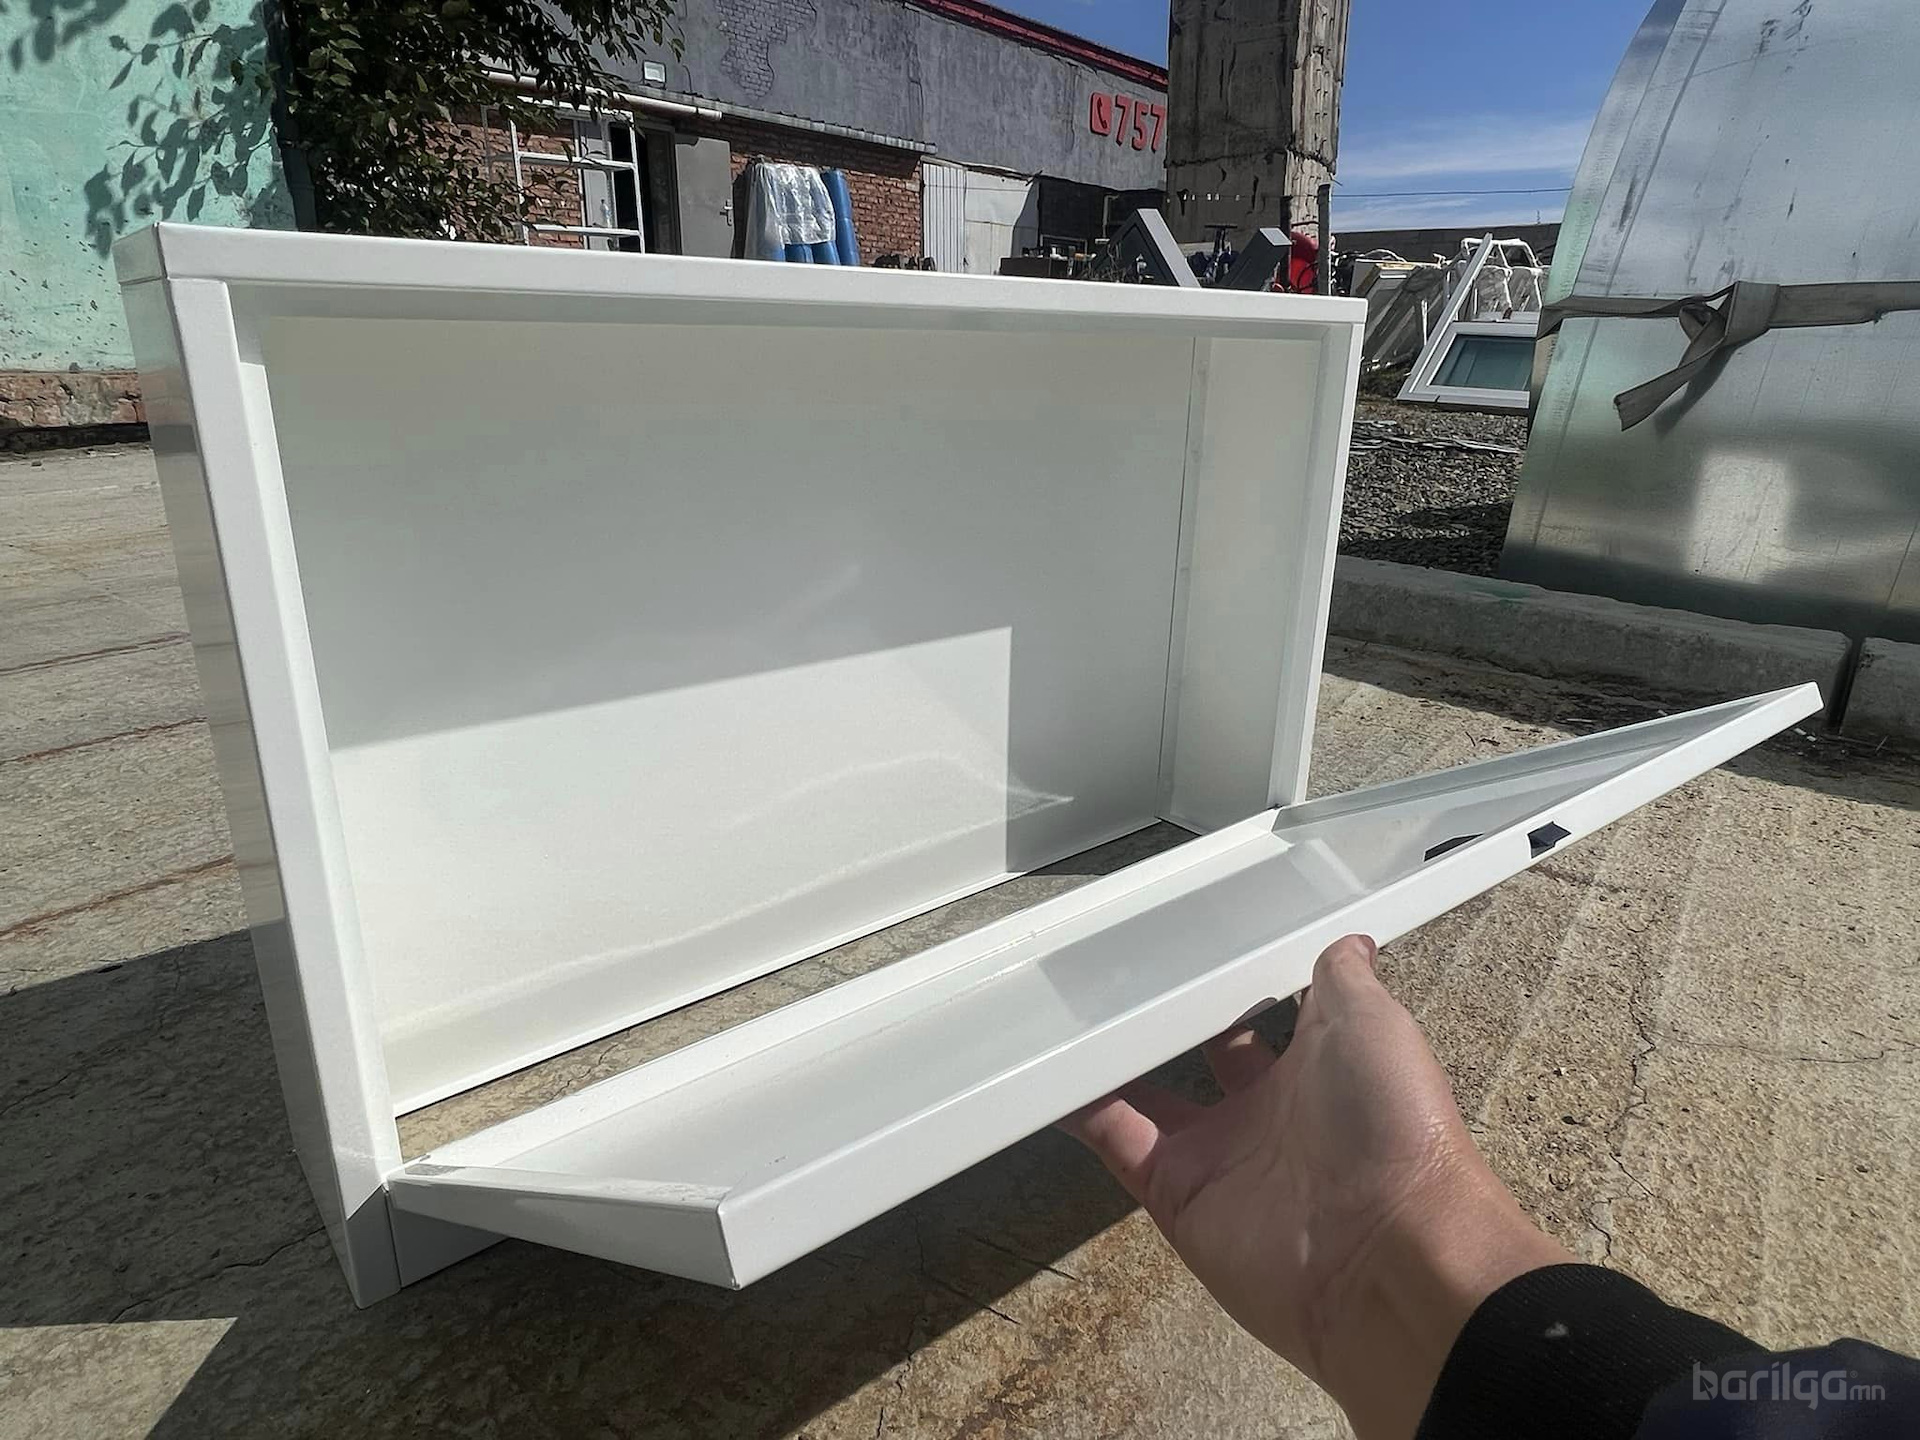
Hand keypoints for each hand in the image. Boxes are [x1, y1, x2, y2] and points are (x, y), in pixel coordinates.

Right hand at [1064, 934, 1571, 1439]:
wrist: (1387, 1255)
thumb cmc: (1396, 1127)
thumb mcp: (1374, 1022)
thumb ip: (1344, 978)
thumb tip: (1350, 940)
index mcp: (1320, 1068)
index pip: (1265, 1013)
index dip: (1233, 980)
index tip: (1193, 938)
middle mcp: (1268, 1113)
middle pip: (1200, 1053)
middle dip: (1167, 1016)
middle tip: (1116, 969)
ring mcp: (1219, 1155)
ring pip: (1146, 1095)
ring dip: (1109, 1057)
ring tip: (1061, 1005)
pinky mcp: (1176, 1192)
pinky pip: (1116, 1140)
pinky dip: (1077, 1107)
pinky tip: (1044, 1066)